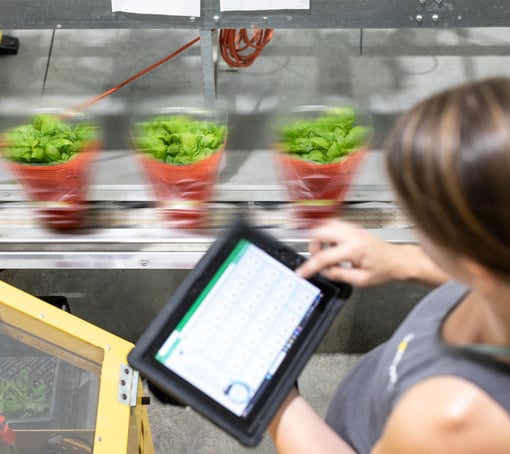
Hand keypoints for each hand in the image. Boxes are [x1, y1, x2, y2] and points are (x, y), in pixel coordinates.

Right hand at [296, 219, 447, 286]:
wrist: (398, 261)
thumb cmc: (384, 269)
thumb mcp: (360, 280)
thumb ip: (339, 275)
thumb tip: (324, 272)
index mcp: (353, 249)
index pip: (324, 257)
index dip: (309, 266)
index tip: (302, 272)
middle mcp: (352, 235)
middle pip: (320, 232)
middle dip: (313, 246)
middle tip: (316, 258)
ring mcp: (353, 229)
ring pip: (326, 225)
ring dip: (319, 238)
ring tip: (324, 252)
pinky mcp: (354, 228)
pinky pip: (334, 225)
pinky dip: (327, 234)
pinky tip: (331, 245)